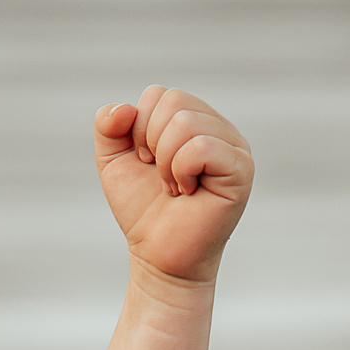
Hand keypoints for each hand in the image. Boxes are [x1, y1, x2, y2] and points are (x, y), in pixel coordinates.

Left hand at [94, 87, 252, 285]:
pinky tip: (189, 192)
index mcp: (193, 119)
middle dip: (151, 143)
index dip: (139, 129)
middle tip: (161, 177)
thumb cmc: (142, 209)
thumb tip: (124, 108)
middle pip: (174, 102)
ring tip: (175, 187)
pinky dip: (181, 171)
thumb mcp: (114, 161)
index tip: (146, 163)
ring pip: (186, 122)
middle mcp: (218, 127)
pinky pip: (201, 147)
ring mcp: (234, 146)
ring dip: (166, 162)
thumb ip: (108, 126)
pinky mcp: (241, 168)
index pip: (160, 95)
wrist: (158, 254)